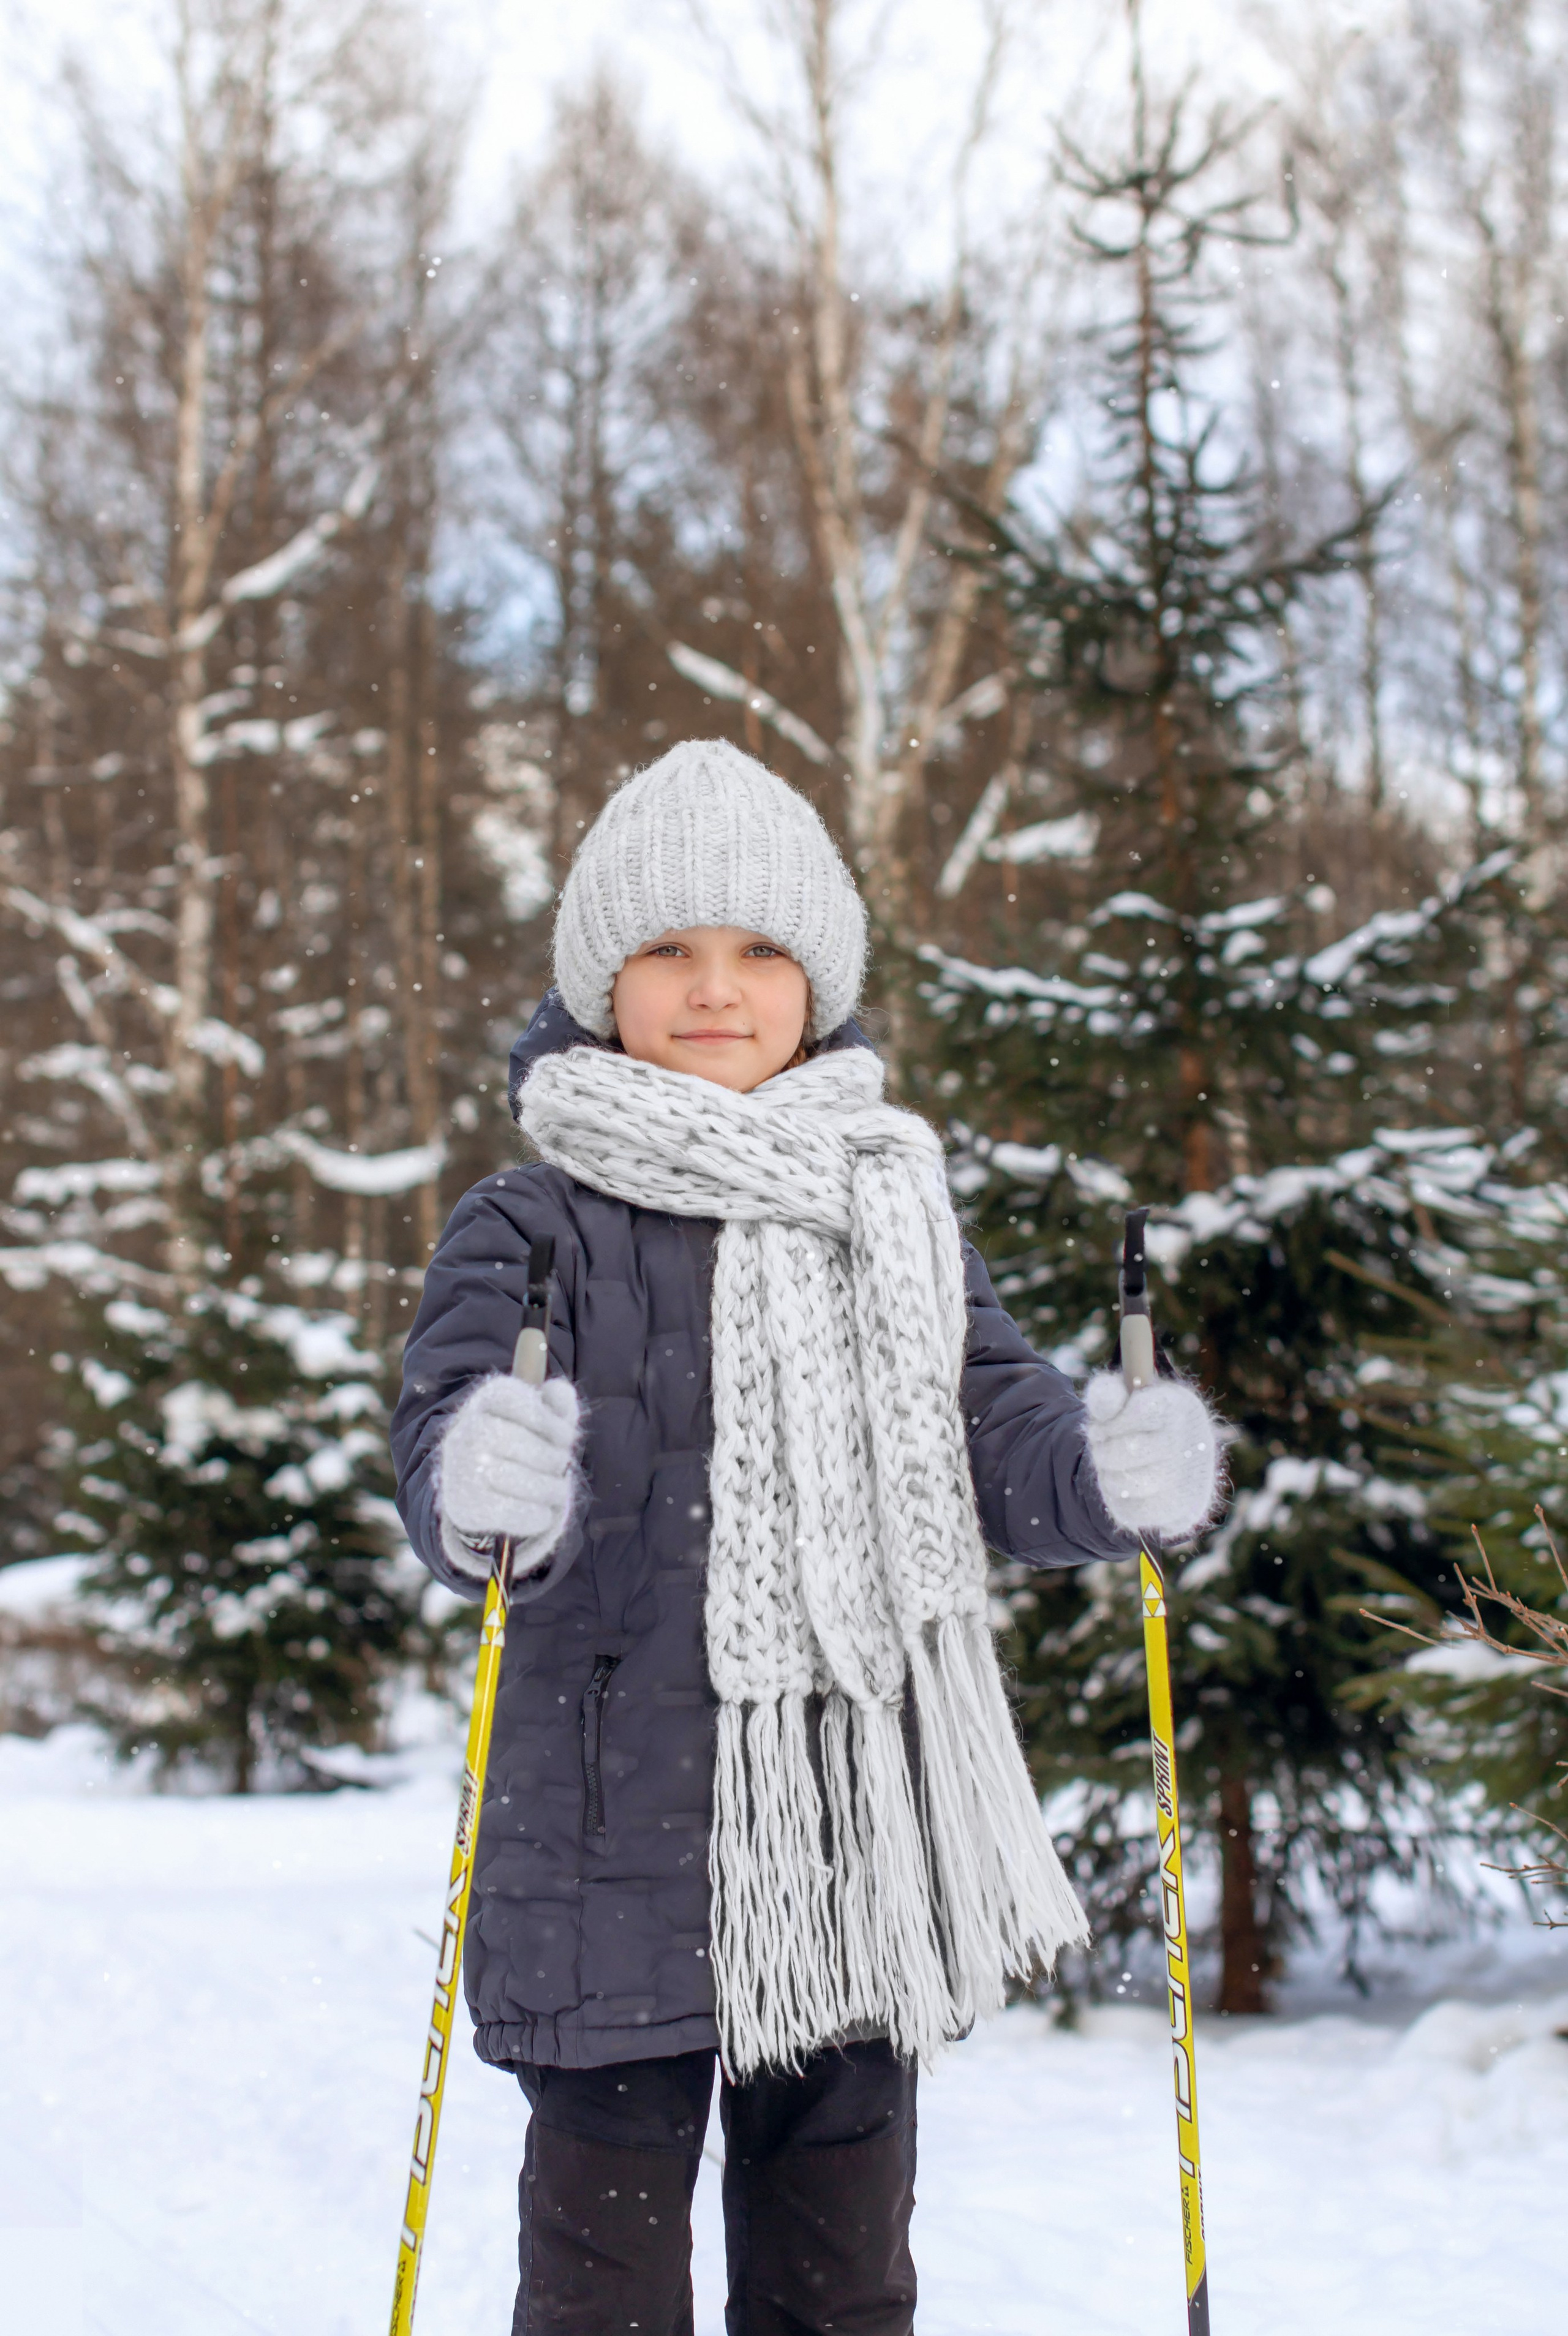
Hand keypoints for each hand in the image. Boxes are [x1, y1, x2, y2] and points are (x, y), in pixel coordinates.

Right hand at [437, 1374, 580, 1580]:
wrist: (478, 1492)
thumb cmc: (521, 1447)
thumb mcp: (542, 1420)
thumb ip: (557, 1403)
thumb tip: (558, 1390)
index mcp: (483, 1403)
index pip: (512, 1398)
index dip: (547, 1418)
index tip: (566, 1436)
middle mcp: (462, 1432)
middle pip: (518, 1440)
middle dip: (552, 1457)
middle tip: (563, 1466)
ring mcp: (459, 1470)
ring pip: (517, 1478)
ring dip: (551, 1489)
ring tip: (559, 1491)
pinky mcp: (462, 1506)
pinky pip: (510, 1511)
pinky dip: (537, 1515)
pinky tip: (544, 1513)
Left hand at [1082, 1371, 1221, 1539]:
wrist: (1167, 1459)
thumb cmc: (1137, 1424)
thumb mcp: (1119, 1401)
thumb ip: (1107, 1393)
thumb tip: (1104, 1395)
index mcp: (1179, 1404)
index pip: (1137, 1412)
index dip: (1106, 1425)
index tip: (1099, 1430)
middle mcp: (1195, 1438)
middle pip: (1131, 1449)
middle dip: (1104, 1451)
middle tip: (1100, 1450)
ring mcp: (1194, 1476)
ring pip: (1132, 1483)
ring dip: (1108, 1477)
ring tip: (1111, 1469)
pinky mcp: (1187, 1507)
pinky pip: (1137, 1511)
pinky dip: (1120, 1501)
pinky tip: (1125, 1487)